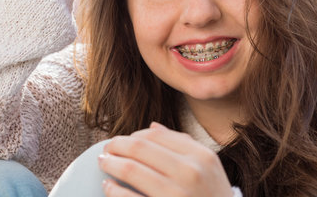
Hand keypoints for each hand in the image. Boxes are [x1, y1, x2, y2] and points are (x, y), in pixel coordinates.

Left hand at [98, 122, 233, 196]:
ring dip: (110, 164)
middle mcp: (190, 172)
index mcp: (200, 156)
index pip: (156, 136)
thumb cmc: (213, 196)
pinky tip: (108, 187)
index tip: (123, 141)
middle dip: (116, 146)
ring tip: (103, 163)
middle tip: (106, 149)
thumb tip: (152, 127)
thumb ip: (182, 144)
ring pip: (131, 170)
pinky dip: (114, 191)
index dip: (133, 136)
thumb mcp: (207, 166)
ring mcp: (176, 194)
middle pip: (140, 149)